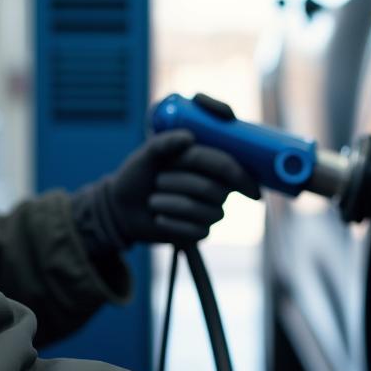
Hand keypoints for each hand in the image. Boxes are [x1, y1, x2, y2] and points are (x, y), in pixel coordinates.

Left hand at [72, 97, 260, 252]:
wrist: (122, 206)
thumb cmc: (139, 174)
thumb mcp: (147, 153)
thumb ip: (165, 141)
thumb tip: (190, 137)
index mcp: (209, 163)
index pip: (229, 166)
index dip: (240, 174)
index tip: (248, 187)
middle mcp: (216, 187)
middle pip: (214, 189)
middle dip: (182, 182)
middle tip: (159, 179)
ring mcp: (210, 211)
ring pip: (205, 211)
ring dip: (173, 204)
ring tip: (153, 200)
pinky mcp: (200, 232)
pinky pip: (197, 231)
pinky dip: (172, 223)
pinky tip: (158, 218)